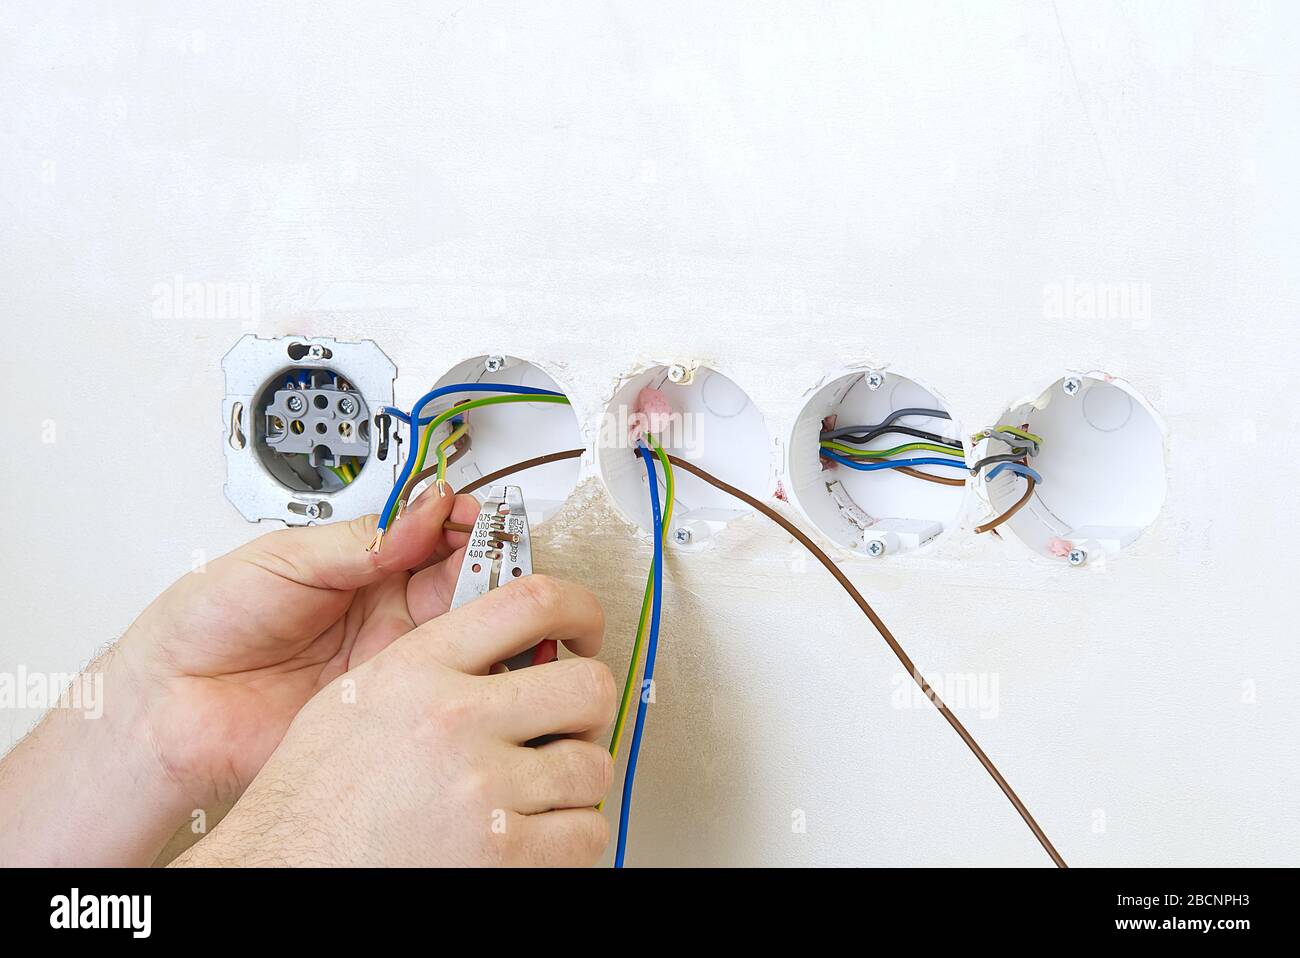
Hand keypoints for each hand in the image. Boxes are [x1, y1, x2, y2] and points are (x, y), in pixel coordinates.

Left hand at [118, 490, 483, 808]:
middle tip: (500, 562)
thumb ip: (360, 541)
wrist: (171, 703)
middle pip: (464, 579)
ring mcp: (392, 659)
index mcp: (362, 564)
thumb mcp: (284, 559)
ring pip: (466, 631)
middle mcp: (385, 610)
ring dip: (492, 616)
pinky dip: (471, 673)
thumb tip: (425, 509)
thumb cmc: (206, 624)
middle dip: (491, 565)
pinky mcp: (389, 707)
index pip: (435, 534)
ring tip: (495, 605)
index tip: (482, 518)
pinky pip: (443, 687)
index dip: (465, 522)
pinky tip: (476, 657)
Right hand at [174, 575, 614, 866]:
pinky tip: (537, 834)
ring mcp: (480, 787)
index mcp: (418, 669)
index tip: (585, 631)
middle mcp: (454, 719)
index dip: (580, 610)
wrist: (279, 871)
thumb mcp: (357, 697)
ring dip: (575, 782)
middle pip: (588, 686)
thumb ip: (433, 663)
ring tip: (538, 791)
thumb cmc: (311, 800)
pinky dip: (572, 837)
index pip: (532, 601)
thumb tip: (512, 649)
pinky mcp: (499, 853)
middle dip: (586, 710)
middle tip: (568, 727)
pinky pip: (586, 833)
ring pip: (592, 766)